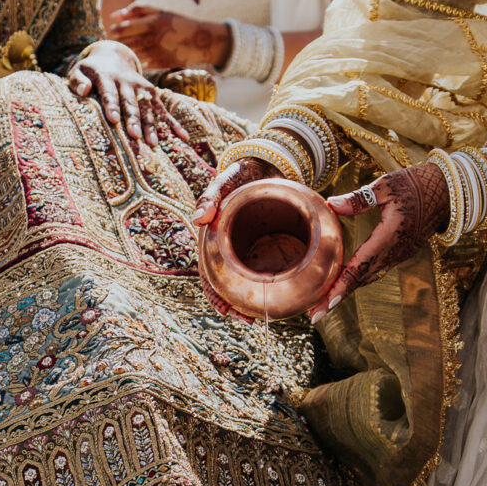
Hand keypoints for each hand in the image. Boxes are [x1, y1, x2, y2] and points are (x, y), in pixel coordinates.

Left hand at [67, 40, 189, 146]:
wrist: (112, 57)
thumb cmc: (91, 71)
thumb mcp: (78, 71)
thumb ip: (77, 80)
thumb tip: (84, 90)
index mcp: (107, 77)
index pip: (110, 93)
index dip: (112, 106)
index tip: (114, 120)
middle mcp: (127, 82)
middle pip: (131, 103)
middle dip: (134, 119)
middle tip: (134, 135)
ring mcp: (141, 88)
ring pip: (147, 109)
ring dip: (151, 125)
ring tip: (153, 143)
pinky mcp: (151, 93)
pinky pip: (163, 110)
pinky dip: (173, 123)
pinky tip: (183, 136)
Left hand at [108, 4, 229, 71]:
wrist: (201, 40)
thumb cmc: (177, 23)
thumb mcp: (159, 12)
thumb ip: (137, 10)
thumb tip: (114, 16)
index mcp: (151, 23)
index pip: (123, 28)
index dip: (114, 31)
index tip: (111, 32)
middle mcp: (153, 38)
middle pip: (125, 43)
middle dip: (115, 43)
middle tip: (112, 42)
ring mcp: (157, 52)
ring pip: (132, 54)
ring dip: (123, 53)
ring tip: (120, 50)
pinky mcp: (160, 64)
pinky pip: (141, 64)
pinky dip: (134, 61)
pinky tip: (132, 58)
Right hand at [194, 156, 274, 320]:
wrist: (264, 164)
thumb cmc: (238, 174)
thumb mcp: (222, 182)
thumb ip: (209, 197)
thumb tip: (198, 218)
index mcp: (215, 241)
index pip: (210, 276)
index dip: (216, 297)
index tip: (227, 313)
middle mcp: (232, 249)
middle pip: (229, 284)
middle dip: (237, 305)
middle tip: (250, 321)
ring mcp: (252, 248)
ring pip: (250, 278)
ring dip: (255, 296)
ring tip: (269, 312)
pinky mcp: (270, 244)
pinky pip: (270, 264)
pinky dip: (275, 278)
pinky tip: (288, 287)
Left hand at [308, 164, 448, 323]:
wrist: (449, 191)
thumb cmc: (417, 184)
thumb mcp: (386, 185)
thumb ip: (359, 198)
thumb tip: (331, 204)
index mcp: (391, 236)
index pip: (362, 266)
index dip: (343, 286)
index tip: (327, 303)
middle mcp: (396, 251)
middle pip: (362, 279)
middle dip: (338, 296)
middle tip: (315, 314)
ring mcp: (401, 254)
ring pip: (370, 277)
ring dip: (348, 290)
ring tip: (325, 303)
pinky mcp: (403, 252)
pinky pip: (378, 270)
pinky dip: (360, 279)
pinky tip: (346, 282)